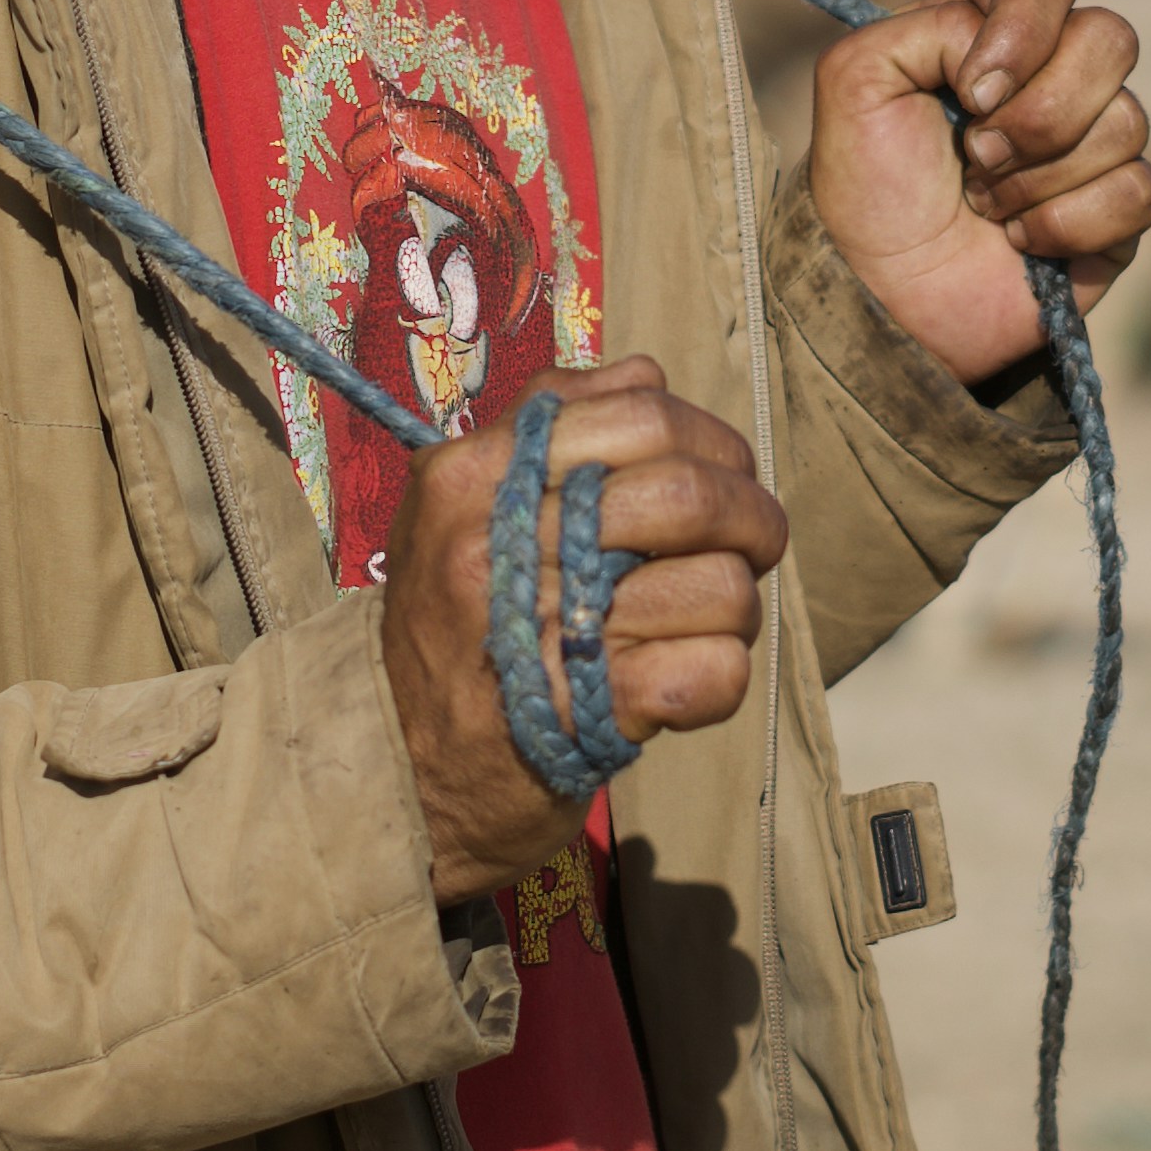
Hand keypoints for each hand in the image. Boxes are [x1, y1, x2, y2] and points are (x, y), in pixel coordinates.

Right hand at [380, 357, 785, 904]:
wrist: (395, 774)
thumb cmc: (452, 631)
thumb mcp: (459, 510)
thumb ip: (547, 433)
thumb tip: (648, 376)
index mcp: (475, 476)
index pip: (641, 410)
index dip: (710, 439)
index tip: (724, 471)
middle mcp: (501, 544)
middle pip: (690, 492)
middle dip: (752, 517)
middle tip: (755, 545)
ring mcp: (545, 631)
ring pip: (719, 585)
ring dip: (737, 606)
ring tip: (701, 622)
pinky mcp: (589, 715)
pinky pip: (715, 670)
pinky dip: (722, 675)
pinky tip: (683, 682)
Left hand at [810, 0, 1150, 385]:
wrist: (883, 297)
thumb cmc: (866, 187)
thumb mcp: (855, 79)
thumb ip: (927, 27)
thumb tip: (1007, 64)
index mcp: (989, 27)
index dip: (1022, 27)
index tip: (971, 91)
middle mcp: (1053, 71)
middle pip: (1110, 39)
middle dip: (1037, 112)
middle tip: (976, 156)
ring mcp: (1093, 140)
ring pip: (1127, 121)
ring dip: (1037, 178)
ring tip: (985, 204)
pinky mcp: (1119, 210)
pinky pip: (1137, 192)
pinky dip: (1066, 224)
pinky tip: (1021, 241)